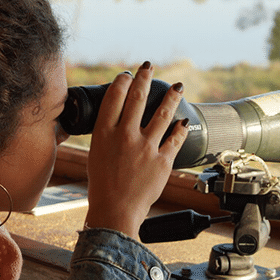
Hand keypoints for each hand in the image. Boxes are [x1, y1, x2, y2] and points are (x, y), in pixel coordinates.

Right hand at [85, 62, 188, 238]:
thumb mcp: (96, 156)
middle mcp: (125, 136)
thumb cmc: (102, 187)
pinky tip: (183, 120)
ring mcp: (145, 147)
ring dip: (171, 96)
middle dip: (144, 78)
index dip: (122, 81)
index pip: (114, 98)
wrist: (116, 211)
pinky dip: (180, 127)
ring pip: (162, 113)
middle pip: (137, 98)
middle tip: (149, 68)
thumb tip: (115, 123)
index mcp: (104, 134)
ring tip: (178, 87)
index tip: (127, 74)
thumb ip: (106, 137)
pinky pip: (175, 138)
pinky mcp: (162, 161)